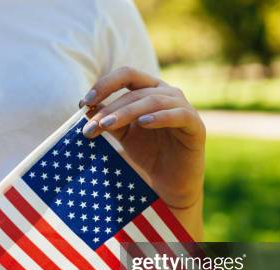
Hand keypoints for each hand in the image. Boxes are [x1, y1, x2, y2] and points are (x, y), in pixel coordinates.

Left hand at [79, 66, 204, 209]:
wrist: (171, 183)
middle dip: (111, 108)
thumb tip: (86, 108)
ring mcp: (183, 107)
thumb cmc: (148, 155)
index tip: (83, 103)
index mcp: (150, 90)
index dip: (104, 85)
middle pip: (135, 92)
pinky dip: (159, 117)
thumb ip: (108, 120)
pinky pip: (178, 115)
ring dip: (127, 112)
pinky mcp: (195, 125)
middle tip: (92, 125)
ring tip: (107, 125)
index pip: (126, 75)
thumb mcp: (123, 135)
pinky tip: (142, 123)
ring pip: (153, 101)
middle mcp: (168, 93)